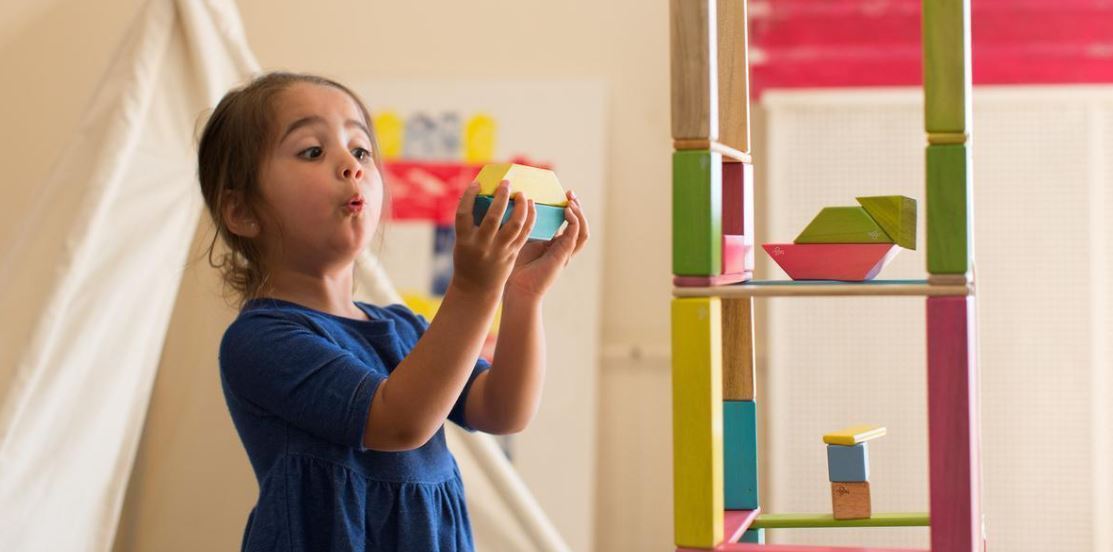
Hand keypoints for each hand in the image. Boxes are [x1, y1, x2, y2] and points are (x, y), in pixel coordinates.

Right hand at [451, 180, 536, 297]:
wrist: (477, 288)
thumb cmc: (467, 259)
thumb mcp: (462, 242)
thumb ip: (471, 223)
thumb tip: (481, 196)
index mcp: (464, 241)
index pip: (464, 214)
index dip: (469, 196)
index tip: (476, 184)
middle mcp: (482, 245)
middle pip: (493, 217)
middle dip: (501, 197)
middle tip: (506, 183)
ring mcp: (499, 250)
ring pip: (514, 225)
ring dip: (520, 206)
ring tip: (522, 194)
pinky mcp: (512, 253)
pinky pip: (524, 233)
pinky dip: (530, 217)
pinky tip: (531, 206)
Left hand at [504, 190, 588, 300]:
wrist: (518, 289)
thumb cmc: (516, 267)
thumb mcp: (521, 239)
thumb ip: (524, 225)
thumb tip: (518, 204)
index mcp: (554, 244)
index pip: (568, 223)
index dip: (569, 208)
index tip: (563, 194)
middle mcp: (563, 248)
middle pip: (579, 225)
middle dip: (577, 207)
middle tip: (570, 193)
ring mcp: (565, 252)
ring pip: (582, 230)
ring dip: (579, 214)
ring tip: (571, 201)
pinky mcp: (564, 255)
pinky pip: (576, 235)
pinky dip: (574, 221)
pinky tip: (567, 211)